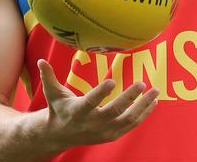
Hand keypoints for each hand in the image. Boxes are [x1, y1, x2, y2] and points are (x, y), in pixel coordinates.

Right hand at [38, 59, 158, 150]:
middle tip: (142, 83)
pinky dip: (144, 114)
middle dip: (129, 98)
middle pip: (114, 112)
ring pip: (127, 120)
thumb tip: (41, 60)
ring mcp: (104, 131)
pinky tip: (153, 102)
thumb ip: (49, 77)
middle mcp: (92, 123)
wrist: (59, 135)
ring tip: (155, 91)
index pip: (91, 102)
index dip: (101, 93)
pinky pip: (131, 125)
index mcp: (78, 111)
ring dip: (143, 106)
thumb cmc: (59, 108)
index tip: (112, 81)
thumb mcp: (53, 94)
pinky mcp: (112, 135)